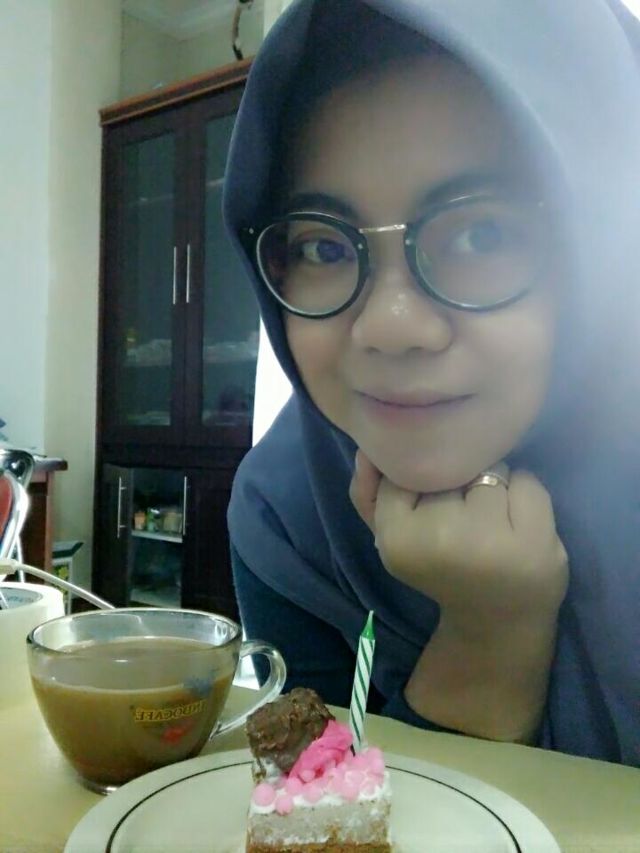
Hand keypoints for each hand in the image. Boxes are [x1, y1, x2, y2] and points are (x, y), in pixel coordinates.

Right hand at [350, 450, 567, 631]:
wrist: (496, 621)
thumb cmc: (440, 568)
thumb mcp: (392, 536)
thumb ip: (368, 492)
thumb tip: (369, 451)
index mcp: (397, 538)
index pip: (406, 469)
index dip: (422, 482)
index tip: (430, 513)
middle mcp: (443, 537)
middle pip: (450, 468)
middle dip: (458, 482)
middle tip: (461, 521)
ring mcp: (493, 540)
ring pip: (491, 469)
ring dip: (493, 485)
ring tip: (491, 522)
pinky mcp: (536, 540)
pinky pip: (528, 480)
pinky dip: (525, 493)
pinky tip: (518, 524)